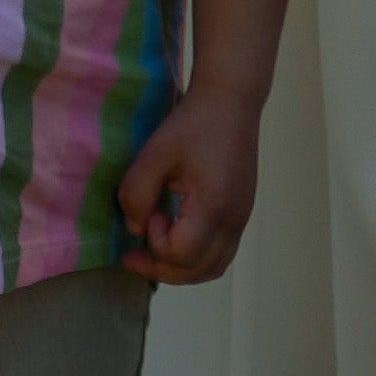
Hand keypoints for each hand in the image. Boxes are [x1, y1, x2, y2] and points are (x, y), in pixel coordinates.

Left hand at [119, 82, 263, 284]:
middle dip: (162, 270)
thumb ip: (137, 193)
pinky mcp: (241, 213)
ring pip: (214, 266)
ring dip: (180, 269)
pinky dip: (196, 257)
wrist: (230, 104)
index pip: (183, 254)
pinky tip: (172, 238)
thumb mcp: (154, 154)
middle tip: (133, 255)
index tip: (149, 215)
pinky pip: (221, 252)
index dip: (156, 245)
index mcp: (215, 206)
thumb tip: (135, 229)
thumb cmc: (191, 125)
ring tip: (150, 253)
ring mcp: (242, 219)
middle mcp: (234, 220)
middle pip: (200, 271)